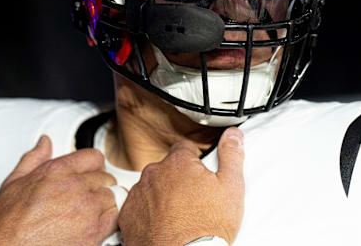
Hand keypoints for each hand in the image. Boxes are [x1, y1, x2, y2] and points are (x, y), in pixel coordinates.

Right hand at [0, 136, 118, 245]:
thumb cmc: (6, 223)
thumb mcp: (14, 182)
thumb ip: (34, 158)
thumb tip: (44, 142)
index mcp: (58, 171)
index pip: (94, 157)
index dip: (94, 166)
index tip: (90, 175)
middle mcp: (75, 186)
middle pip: (106, 177)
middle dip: (99, 186)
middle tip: (87, 197)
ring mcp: (87, 209)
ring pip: (114, 196)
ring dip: (105, 203)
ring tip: (90, 212)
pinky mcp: (94, 231)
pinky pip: (116, 218)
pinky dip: (110, 220)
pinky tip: (97, 224)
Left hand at [118, 127, 244, 245]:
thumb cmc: (207, 226)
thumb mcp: (231, 187)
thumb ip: (231, 155)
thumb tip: (233, 135)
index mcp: (178, 163)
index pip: (184, 149)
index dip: (195, 162)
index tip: (201, 177)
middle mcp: (154, 174)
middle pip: (167, 168)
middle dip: (177, 179)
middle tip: (193, 200)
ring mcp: (138, 195)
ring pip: (152, 187)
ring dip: (162, 195)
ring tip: (179, 215)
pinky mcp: (127, 216)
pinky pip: (138, 207)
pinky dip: (148, 213)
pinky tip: (164, 224)